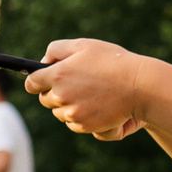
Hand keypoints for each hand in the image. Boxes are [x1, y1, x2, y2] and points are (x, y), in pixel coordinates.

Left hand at [24, 39, 148, 137]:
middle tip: (72, 85)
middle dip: (53, 93)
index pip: (31, 83)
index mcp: (58, 74)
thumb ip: (57, 49)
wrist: (139, 86)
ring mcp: (72, 113)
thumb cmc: (113, 62)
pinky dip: (79, 117)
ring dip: (67, 106)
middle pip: (44, 100)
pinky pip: (73, 123)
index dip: (35, 82)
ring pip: (59, 113)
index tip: (40, 81)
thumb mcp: (85, 46)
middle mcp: (61, 96)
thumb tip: (43, 62)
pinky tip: (95, 105)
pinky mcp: (84, 126)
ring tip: (87, 94)